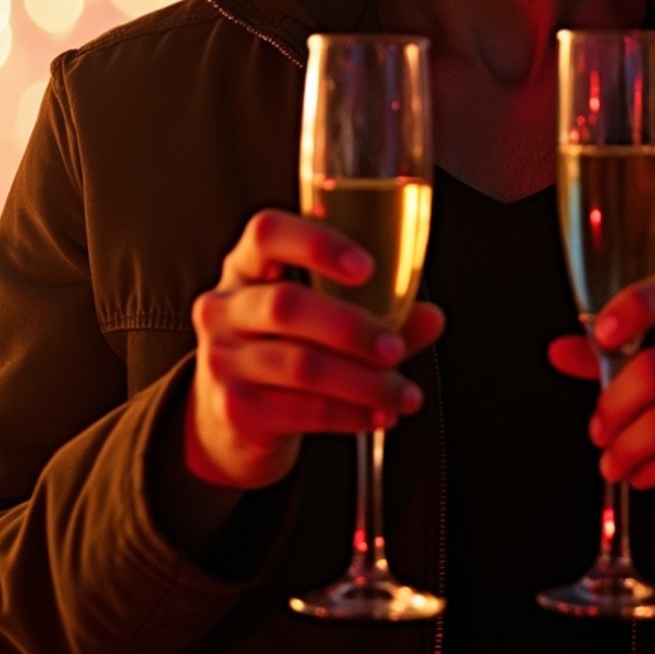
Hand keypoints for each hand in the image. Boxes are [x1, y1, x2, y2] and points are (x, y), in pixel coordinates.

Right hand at [186, 208, 444, 489]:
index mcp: (246, 266)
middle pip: (285, 305)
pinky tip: (379, 415)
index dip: (316, 243)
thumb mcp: (319, 317)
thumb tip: (432, 317)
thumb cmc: (284, 347)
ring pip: (300, 364)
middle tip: (396, 347)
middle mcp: (225, 308)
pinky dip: (351, 414)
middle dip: (351, 327)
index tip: (366, 267)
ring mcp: (222, 360)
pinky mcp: (234, 410)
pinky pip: (302, 410)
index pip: (267, 233)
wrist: (231, 420)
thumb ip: (376, 310)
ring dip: (364, 381)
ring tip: (403, 393)